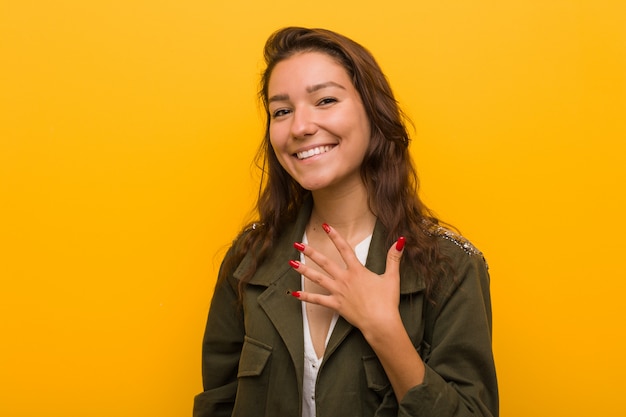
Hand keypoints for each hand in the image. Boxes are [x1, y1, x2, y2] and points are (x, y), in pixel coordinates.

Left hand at [289, 224, 405, 335]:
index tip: (325, 226)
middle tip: (298, 244)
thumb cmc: (387, 301)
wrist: (381, 322)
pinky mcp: (336, 305)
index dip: (335, 236)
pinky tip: (294, 294)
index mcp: (357, 271)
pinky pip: (318, 301)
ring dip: (304, 270)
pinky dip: (306, 297)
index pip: (344, 248)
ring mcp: (338, 292)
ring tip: (291, 262)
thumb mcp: (392, 277)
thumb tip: (400, 240)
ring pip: (317, 279)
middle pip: (325, 262)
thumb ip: (393, 258)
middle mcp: (345, 279)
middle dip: (310, 252)